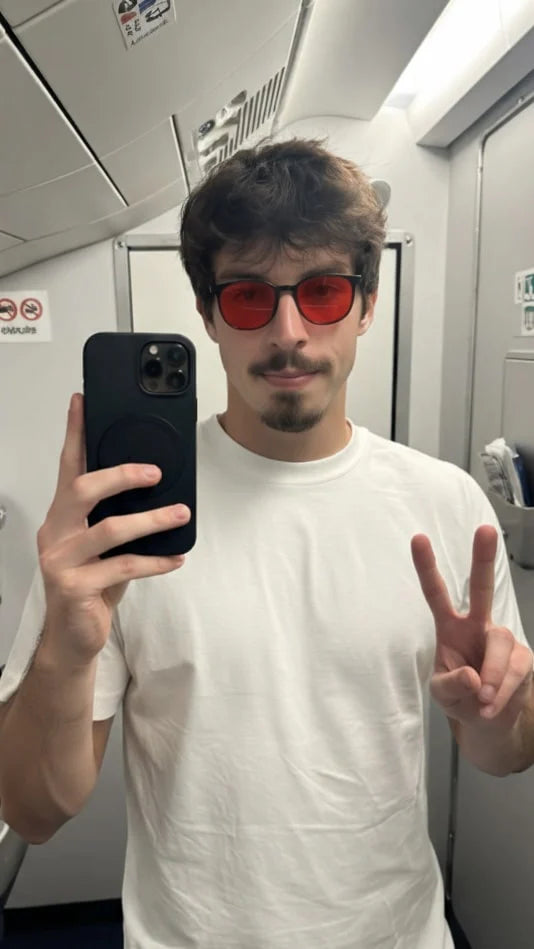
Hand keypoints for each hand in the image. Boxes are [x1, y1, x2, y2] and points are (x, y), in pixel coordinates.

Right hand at [38, 393, 189, 664]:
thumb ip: (117, 515)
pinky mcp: (73, 587)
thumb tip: (158, 484)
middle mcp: (55, 532)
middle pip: (81, 489)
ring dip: (150, 520)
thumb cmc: (92, 585)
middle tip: (155, 472)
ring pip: (108, 529)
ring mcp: (60, 560)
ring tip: (180, 513)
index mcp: (62, 515)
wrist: (73, 638)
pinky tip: (176, 558)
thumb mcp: (105, 545)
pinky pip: (123, 567)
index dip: (74, 433)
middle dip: (120, 475)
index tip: (81, 401)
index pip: (67, 466)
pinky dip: (155, 561)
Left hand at [411, 525, 532, 729]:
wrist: (489, 721)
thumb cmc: (460, 697)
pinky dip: (503, 691)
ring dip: (493, 675)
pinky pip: (516, 669)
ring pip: (501, 641)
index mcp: (449, 627)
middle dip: (483, 558)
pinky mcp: (523, 657)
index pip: (436, 593)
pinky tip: (493, 704)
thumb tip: (473, 676)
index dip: (426, 566)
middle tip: (485, 529)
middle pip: (482, 587)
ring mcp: (502, 639)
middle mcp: (477, 625)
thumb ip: (451, 685)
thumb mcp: (442, 695)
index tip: (418, 538)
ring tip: (483, 700)